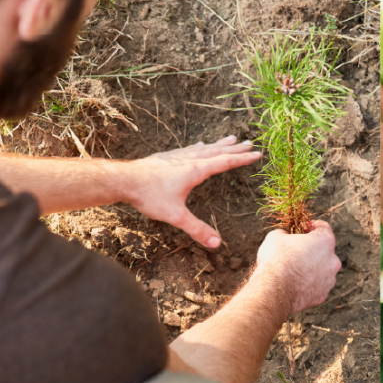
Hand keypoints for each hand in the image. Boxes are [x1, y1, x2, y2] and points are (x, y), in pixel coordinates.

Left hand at [124, 136, 261, 247]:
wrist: (125, 180)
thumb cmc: (149, 195)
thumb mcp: (175, 215)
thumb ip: (196, 229)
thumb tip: (216, 244)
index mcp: (196, 170)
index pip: (226, 162)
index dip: (243, 159)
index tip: (257, 154)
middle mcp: (190, 160)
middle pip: (218, 152)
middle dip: (235, 149)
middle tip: (250, 142)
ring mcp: (178, 156)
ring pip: (205, 148)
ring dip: (219, 144)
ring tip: (231, 138)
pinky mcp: (167, 157)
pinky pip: (190, 149)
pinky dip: (200, 147)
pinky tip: (200, 145)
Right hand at [255, 220, 340, 314]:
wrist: (273, 292)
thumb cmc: (275, 261)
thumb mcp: (275, 237)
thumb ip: (285, 233)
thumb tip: (284, 236)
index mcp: (325, 241)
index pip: (324, 227)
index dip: (311, 226)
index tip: (302, 229)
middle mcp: (333, 260)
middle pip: (324, 250)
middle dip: (311, 249)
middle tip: (295, 251)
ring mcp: (329, 280)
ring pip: (322, 269)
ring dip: (311, 267)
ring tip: (293, 270)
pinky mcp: (323, 296)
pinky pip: (317, 285)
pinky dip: (308, 284)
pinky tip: (294, 284)